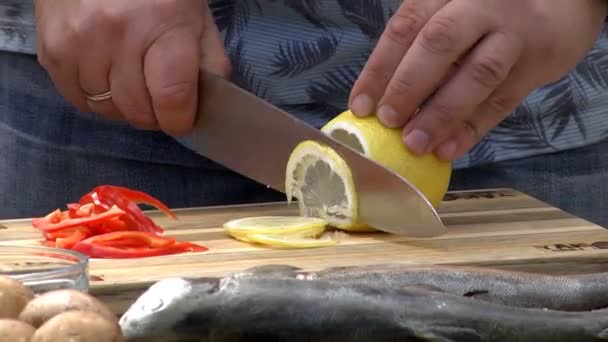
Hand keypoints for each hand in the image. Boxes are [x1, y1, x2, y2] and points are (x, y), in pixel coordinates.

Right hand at [34, 0, 229, 135]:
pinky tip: (106, 75)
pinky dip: (94, 97)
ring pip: (106, 110)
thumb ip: (209, 61)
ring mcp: (77, 43)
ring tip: (131, 79)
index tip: (183, 118)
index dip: (181, 119)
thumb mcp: (196, 16)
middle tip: (159, 96)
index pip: (172, 98)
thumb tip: (208, 105)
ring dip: (123, 105)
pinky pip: (76, 98)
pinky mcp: (51, 50)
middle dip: (155, 113)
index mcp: (160, 23)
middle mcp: (114, 35)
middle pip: (138, 111)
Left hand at [349, 0, 606, 160]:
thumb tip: (380, 99)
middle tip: (388, 122)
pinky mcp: (537, 64)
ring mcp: (512, 34)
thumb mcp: (448, 13)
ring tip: (415, 144)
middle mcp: (479, 7)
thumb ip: (418, 48)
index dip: (379, 68)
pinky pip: (502, 100)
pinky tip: (448, 150)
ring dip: (442, 113)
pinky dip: (472, 128)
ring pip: (476, 74)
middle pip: (440, 43)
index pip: (405, 27)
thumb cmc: (485, 13)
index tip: (361, 106)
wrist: (559, 2)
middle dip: (409, 86)